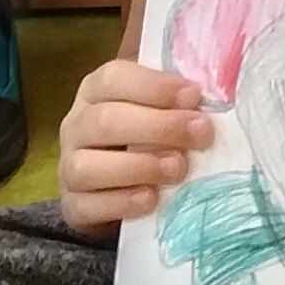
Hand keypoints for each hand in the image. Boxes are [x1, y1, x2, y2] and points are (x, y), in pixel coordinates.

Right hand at [58, 60, 213, 237]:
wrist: (119, 186)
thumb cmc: (147, 136)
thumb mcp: (159, 108)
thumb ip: (177, 98)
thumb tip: (216, 86)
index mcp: (96, 90)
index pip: (115, 78)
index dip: (155, 86)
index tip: (195, 96)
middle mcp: (76, 125)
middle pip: (105, 121)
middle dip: (158, 127)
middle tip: (201, 134)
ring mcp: (68, 167)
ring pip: (87, 165)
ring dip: (138, 166)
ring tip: (178, 169)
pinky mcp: (73, 205)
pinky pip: (86, 205)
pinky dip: (120, 203)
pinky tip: (151, 198)